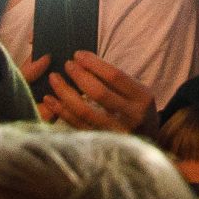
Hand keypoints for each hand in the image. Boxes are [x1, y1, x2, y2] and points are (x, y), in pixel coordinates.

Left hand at [36, 47, 158, 133]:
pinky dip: (61, 111)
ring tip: (54, 79)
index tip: (78, 55)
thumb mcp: (138, 91)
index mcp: (143, 98)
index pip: (114, 76)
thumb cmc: (138, 109)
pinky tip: (51, 100)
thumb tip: (82, 61)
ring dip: (65, 93)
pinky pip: (76, 125)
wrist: (148, 142)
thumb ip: (115, 80)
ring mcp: (116, 133)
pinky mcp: (102, 143)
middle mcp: (132, 116)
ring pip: (84, 111)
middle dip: (79, 76)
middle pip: (99, 93)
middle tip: (67, 65)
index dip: (94, 63)